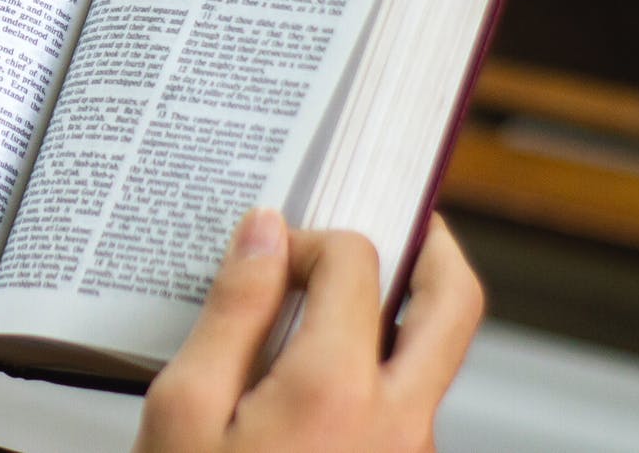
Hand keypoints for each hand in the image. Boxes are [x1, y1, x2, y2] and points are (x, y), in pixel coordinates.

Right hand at [133, 211, 483, 452]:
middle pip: (455, 305)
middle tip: (400, 216)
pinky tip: (314, 372)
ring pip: (435, 360)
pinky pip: (407, 404)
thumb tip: (264, 235)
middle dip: (433, 245)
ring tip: (337, 298)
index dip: (310, 238)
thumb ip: (231, 312)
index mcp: (336, 388)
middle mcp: (397, 421)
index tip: (267, 253)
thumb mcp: (184, 411)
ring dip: (402, 313)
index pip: (356, 262)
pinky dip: (378, 366)